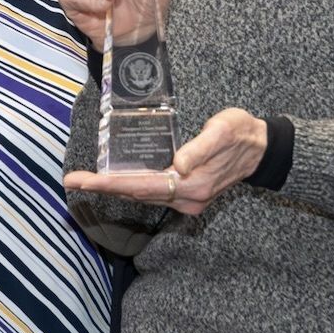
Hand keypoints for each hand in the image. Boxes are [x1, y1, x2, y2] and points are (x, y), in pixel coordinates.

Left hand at [66, 109, 266, 215]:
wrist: (263, 149)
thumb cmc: (241, 133)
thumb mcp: (223, 131)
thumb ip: (200, 148)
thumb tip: (178, 165)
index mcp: (192, 185)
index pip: (140, 186)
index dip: (107, 184)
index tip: (80, 181)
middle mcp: (187, 199)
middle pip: (136, 194)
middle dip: (101, 187)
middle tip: (70, 180)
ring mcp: (188, 200)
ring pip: (142, 195)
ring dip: (113, 188)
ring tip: (84, 181)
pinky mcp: (187, 195)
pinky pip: (152, 192)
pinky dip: (130, 187)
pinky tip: (114, 180)